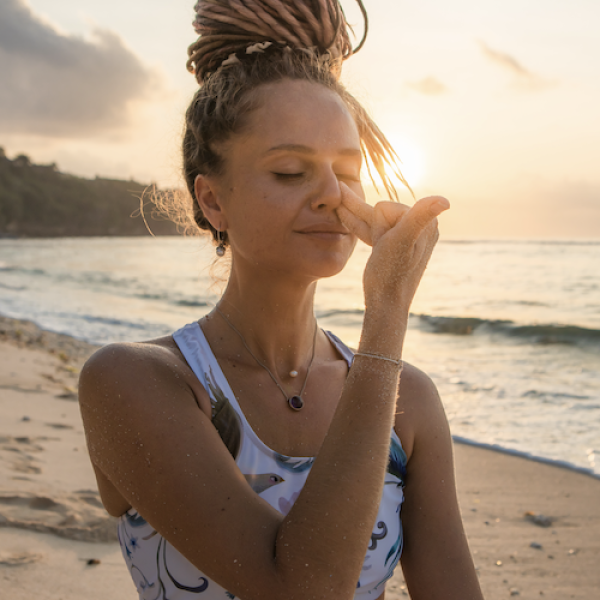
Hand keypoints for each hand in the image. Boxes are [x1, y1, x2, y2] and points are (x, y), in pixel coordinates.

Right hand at [337, 183, 448, 309]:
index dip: (377, 227)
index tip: (384, 247)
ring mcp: (406, 237)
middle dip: (360, 214)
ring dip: (353, 212)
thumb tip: (445, 201)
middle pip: (380, 214)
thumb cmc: (390, 275)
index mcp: (425, 223)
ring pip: (373, 222)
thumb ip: (419, 217)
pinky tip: (343, 212)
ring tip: (337, 199)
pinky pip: (372, 232)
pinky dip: (356, 223)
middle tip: (341, 193)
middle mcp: (419, 227)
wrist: (384, 304)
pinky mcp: (394, 246)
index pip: (386, 208)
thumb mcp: (402, 241)